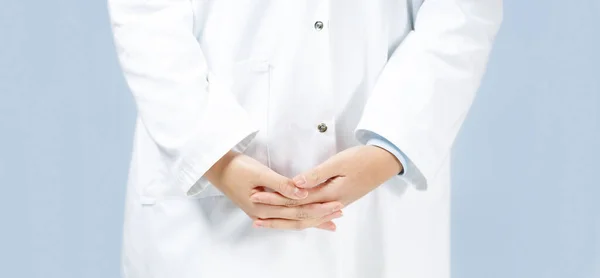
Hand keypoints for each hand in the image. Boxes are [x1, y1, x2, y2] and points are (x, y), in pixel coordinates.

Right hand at [205, 151, 343, 230]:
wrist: (218, 168)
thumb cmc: (237, 167)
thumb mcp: (260, 172)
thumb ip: (281, 184)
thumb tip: (301, 193)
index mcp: (264, 207)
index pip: (297, 210)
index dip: (318, 208)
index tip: (335, 204)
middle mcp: (264, 214)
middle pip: (297, 218)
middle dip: (320, 216)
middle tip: (339, 212)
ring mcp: (263, 213)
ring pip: (292, 219)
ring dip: (312, 219)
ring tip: (330, 221)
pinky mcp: (263, 208)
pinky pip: (286, 216)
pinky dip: (300, 217)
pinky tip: (310, 219)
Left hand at [249, 146, 401, 227]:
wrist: (386, 162)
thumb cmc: (364, 159)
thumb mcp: (339, 162)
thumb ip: (316, 174)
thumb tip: (295, 184)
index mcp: (330, 194)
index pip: (297, 200)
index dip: (275, 199)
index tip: (257, 195)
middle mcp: (332, 203)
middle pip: (298, 213)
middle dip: (275, 214)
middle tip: (255, 215)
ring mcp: (336, 204)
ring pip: (307, 217)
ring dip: (287, 220)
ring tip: (268, 221)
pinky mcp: (339, 201)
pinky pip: (316, 214)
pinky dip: (304, 219)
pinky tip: (297, 221)